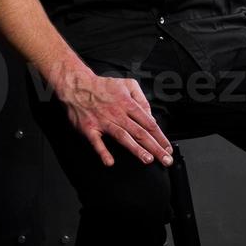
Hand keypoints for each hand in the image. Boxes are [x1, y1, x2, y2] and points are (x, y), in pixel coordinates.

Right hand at [56, 67, 174, 167]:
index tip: (167, 148)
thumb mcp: (127, 84)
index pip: (148, 123)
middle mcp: (118, 114)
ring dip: (136, 149)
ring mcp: (103, 122)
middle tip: (165, 159)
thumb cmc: (103, 86)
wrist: (78, 85)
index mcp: (128, 104)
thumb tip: (150, 115)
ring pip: (123, 136)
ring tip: (147, 159)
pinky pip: (96, 142)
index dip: (160, 137)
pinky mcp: (89, 128)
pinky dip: (102, 151)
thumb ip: (141, 99)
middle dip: (154, 147)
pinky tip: (109, 161)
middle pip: (140, 132)